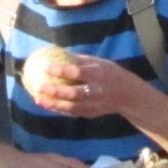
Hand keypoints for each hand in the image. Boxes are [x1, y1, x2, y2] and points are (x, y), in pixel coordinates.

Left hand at [24, 52, 142, 118]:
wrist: (128, 95)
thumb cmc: (110, 74)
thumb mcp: (99, 63)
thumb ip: (80, 60)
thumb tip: (59, 53)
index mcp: (99, 75)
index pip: (77, 72)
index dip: (61, 70)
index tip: (46, 66)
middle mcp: (97, 91)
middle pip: (73, 93)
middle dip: (54, 91)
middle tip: (38, 87)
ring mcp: (94, 105)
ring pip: (70, 107)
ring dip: (53, 104)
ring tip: (38, 99)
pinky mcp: (92, 114)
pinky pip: (73, 112)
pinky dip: (59, 109)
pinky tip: (48, 105)